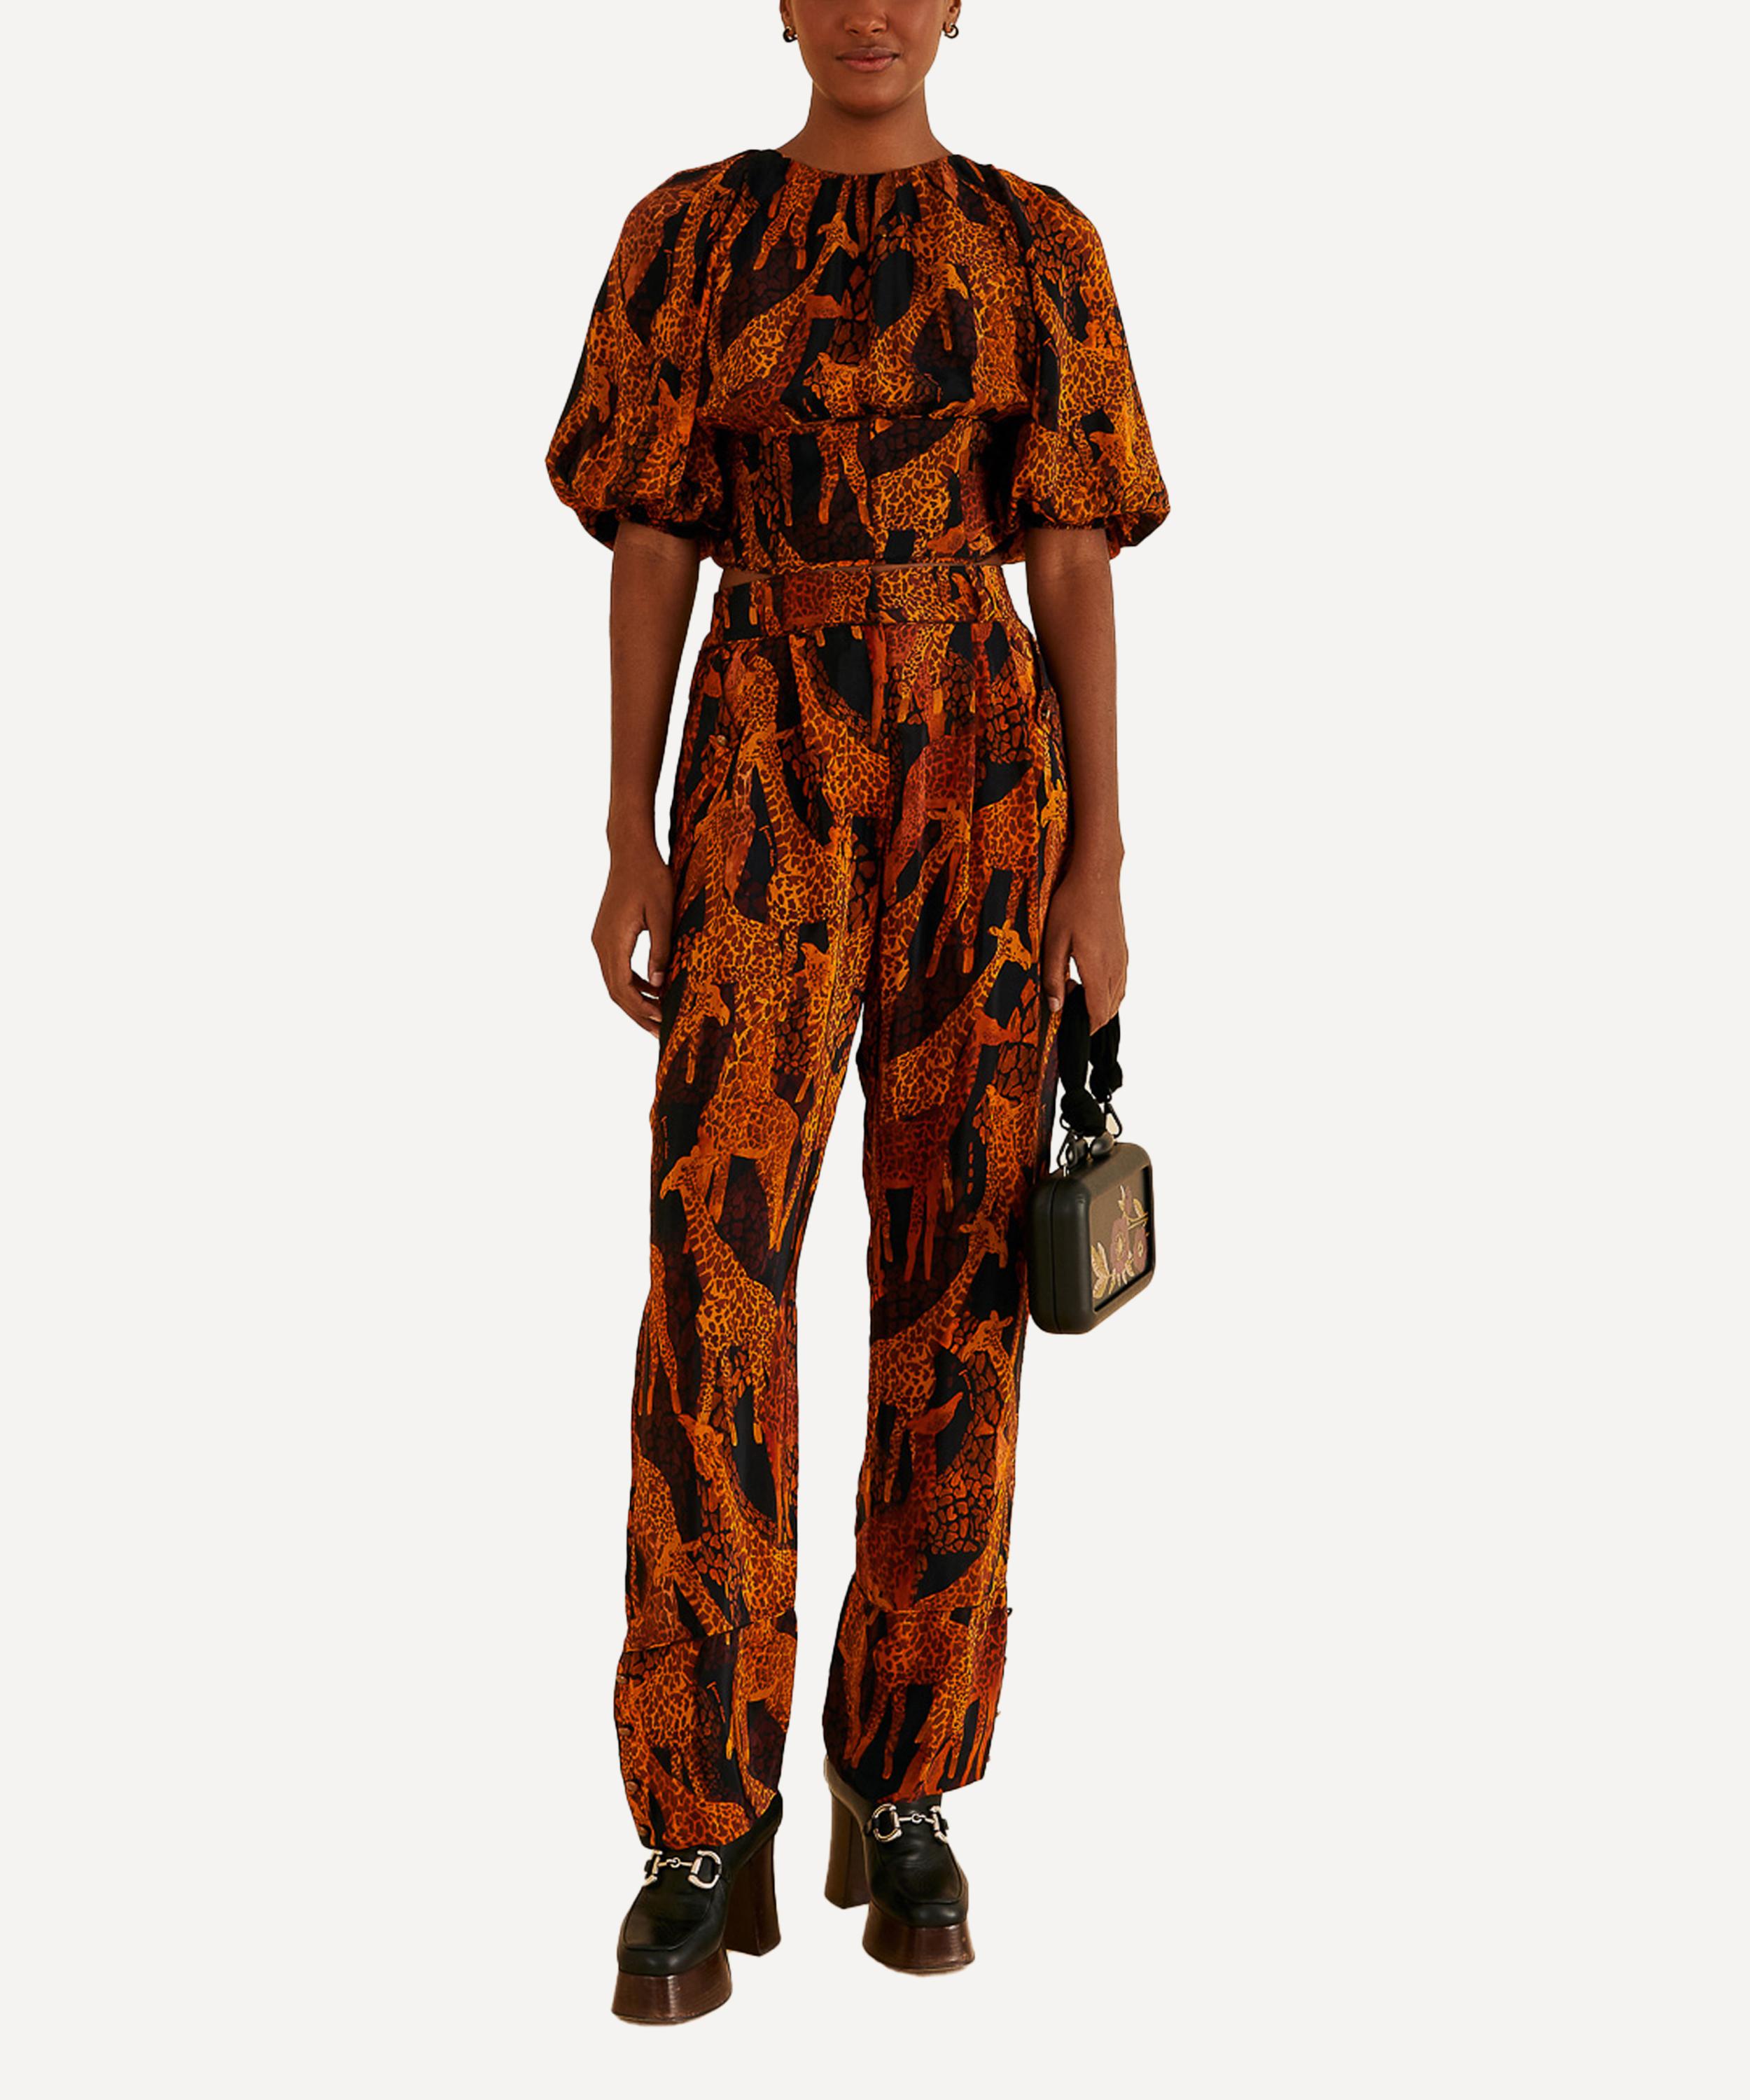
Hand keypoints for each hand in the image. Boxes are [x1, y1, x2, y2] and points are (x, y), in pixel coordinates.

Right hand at [593, 834, 672, 1036]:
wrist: (631, 851)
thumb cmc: (650, 878)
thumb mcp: (662, 913)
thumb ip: (660, 949)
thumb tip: (659, 984)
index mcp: (613, 941)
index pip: (623, 989)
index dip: (642, 1009)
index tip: (663, 1022)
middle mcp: (601, 944)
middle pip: (616, 992)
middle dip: (638, 1014)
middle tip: (662, 1033)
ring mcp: (601, 940)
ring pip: (614, 982)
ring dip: (635, 1002)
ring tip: (658, 1017)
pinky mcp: (607, 934)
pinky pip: (617, 968)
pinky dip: (633, 984)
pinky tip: (653, 990)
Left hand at [1040, 854, 1127, 1031]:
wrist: (1097, 876)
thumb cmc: (1072, 905)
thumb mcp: (1053, 941)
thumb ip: (1053, 977)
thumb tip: (1055, 1008)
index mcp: (1098, 970)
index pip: (1097, 1013)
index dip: (1085, 1028)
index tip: (1070, 1032)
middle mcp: (1115, 968)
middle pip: (1108, 1010)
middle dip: (1089, 1018)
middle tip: (1065, 1005)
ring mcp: (1122, 959)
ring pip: (1117, 997)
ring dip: (1098, 1004)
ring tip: (1073, 990)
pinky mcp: (1123, 950)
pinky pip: (1119, 982)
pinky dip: (1106, 991)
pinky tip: (1089, 978)